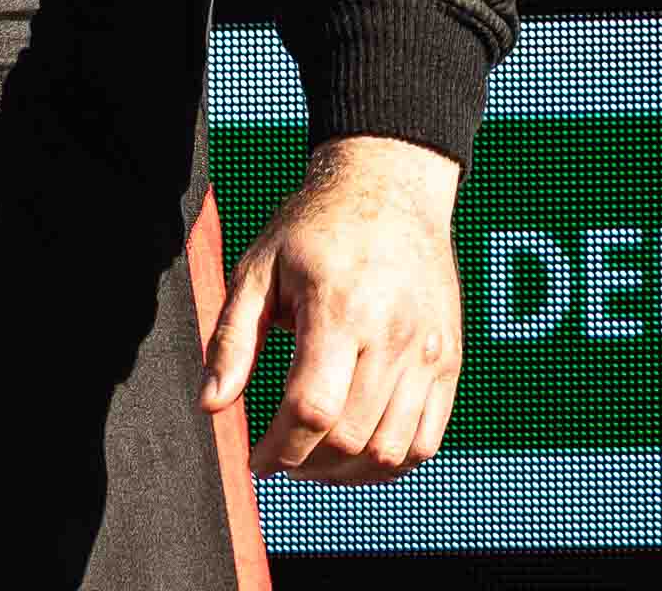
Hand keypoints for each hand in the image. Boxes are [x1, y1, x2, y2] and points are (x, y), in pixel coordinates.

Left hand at [197, 133, 465, 482]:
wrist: (392, 187)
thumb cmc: (317, 227)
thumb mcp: (260, 267)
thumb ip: (232, 338)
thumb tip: (212, 404)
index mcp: (340, 308)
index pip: (310, 408)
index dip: (277, 449)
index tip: (255, 458)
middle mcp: (393, 334)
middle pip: (348, 437)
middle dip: (304, 465)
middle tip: (279, 458)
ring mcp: (428, 351)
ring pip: (389, 450)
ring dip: (344, 474)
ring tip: (314, 461)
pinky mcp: (448, 360)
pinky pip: (426, 441)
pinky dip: (389, 464)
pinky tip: (356, 454)